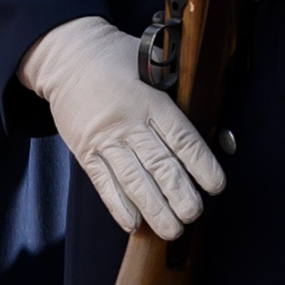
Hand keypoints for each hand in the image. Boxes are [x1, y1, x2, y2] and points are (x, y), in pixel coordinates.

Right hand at [26, 16, 222, 239]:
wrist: (66, 55)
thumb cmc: (118, 61)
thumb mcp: (156, 68)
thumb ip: (181, 100)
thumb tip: (218, 137)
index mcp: (151, 101)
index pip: (183, 140)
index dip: (202, 166)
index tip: (215, 186)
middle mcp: (128, 123)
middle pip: (160, 166)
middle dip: (180, 195)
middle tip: (193, 215)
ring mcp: (104, 139)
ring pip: (133, 180)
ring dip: (154, 209)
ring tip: (171, 229)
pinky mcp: (83, 150)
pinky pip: (102, 183)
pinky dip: (117, 205)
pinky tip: (132, 223)